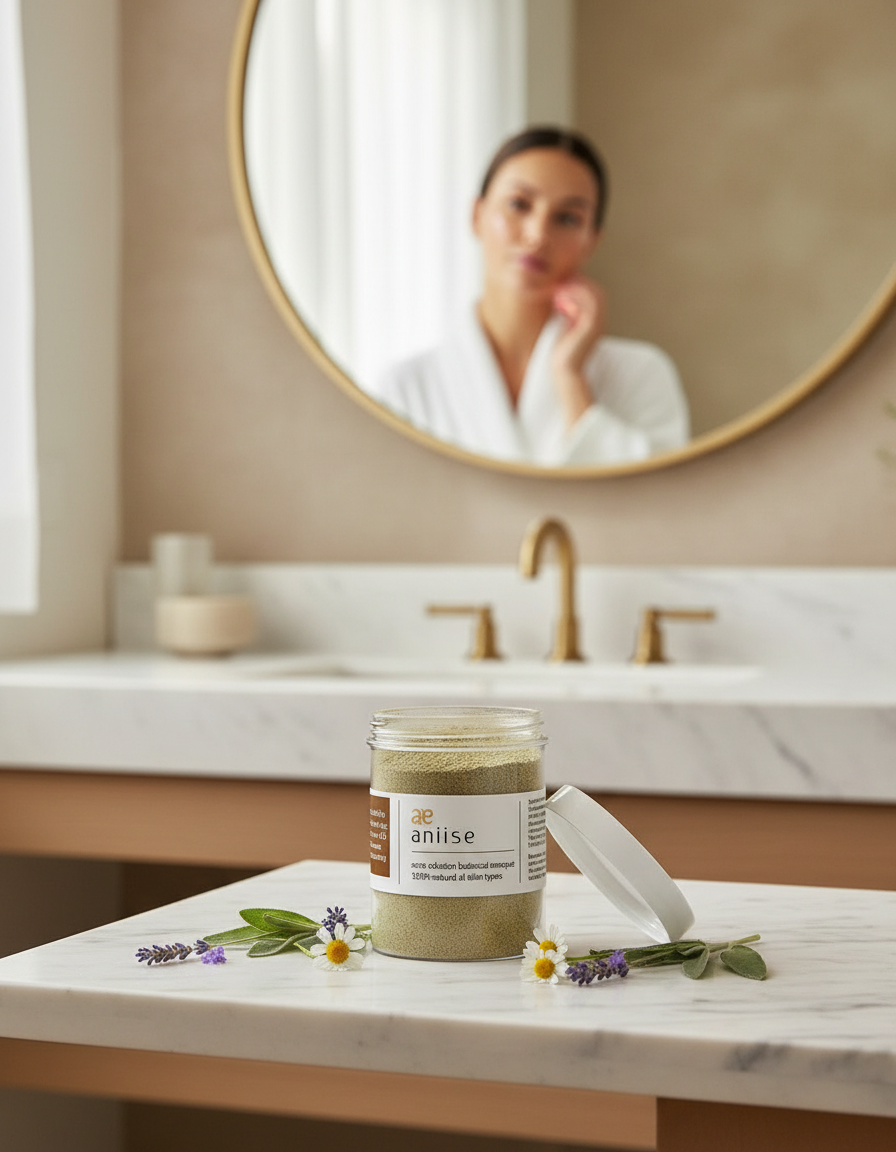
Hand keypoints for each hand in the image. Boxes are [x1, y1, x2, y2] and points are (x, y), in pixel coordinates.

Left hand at [551, 277, 605, 429]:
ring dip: (574, 289)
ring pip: (594, 294)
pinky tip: (558, 302)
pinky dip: (574, 297)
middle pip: (595, 290)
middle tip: (556, 286)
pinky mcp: (591, 328)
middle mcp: (600, 320)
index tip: (556, 286)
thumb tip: (557, 293)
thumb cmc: (562, 351)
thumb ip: (566, 310)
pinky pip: (589, 304)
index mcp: (594, 318)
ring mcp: (598, 323)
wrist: (565, 372)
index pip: (591, 291)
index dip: (575, 284)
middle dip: (576, 284)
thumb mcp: (564, 327)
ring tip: (557, 293)